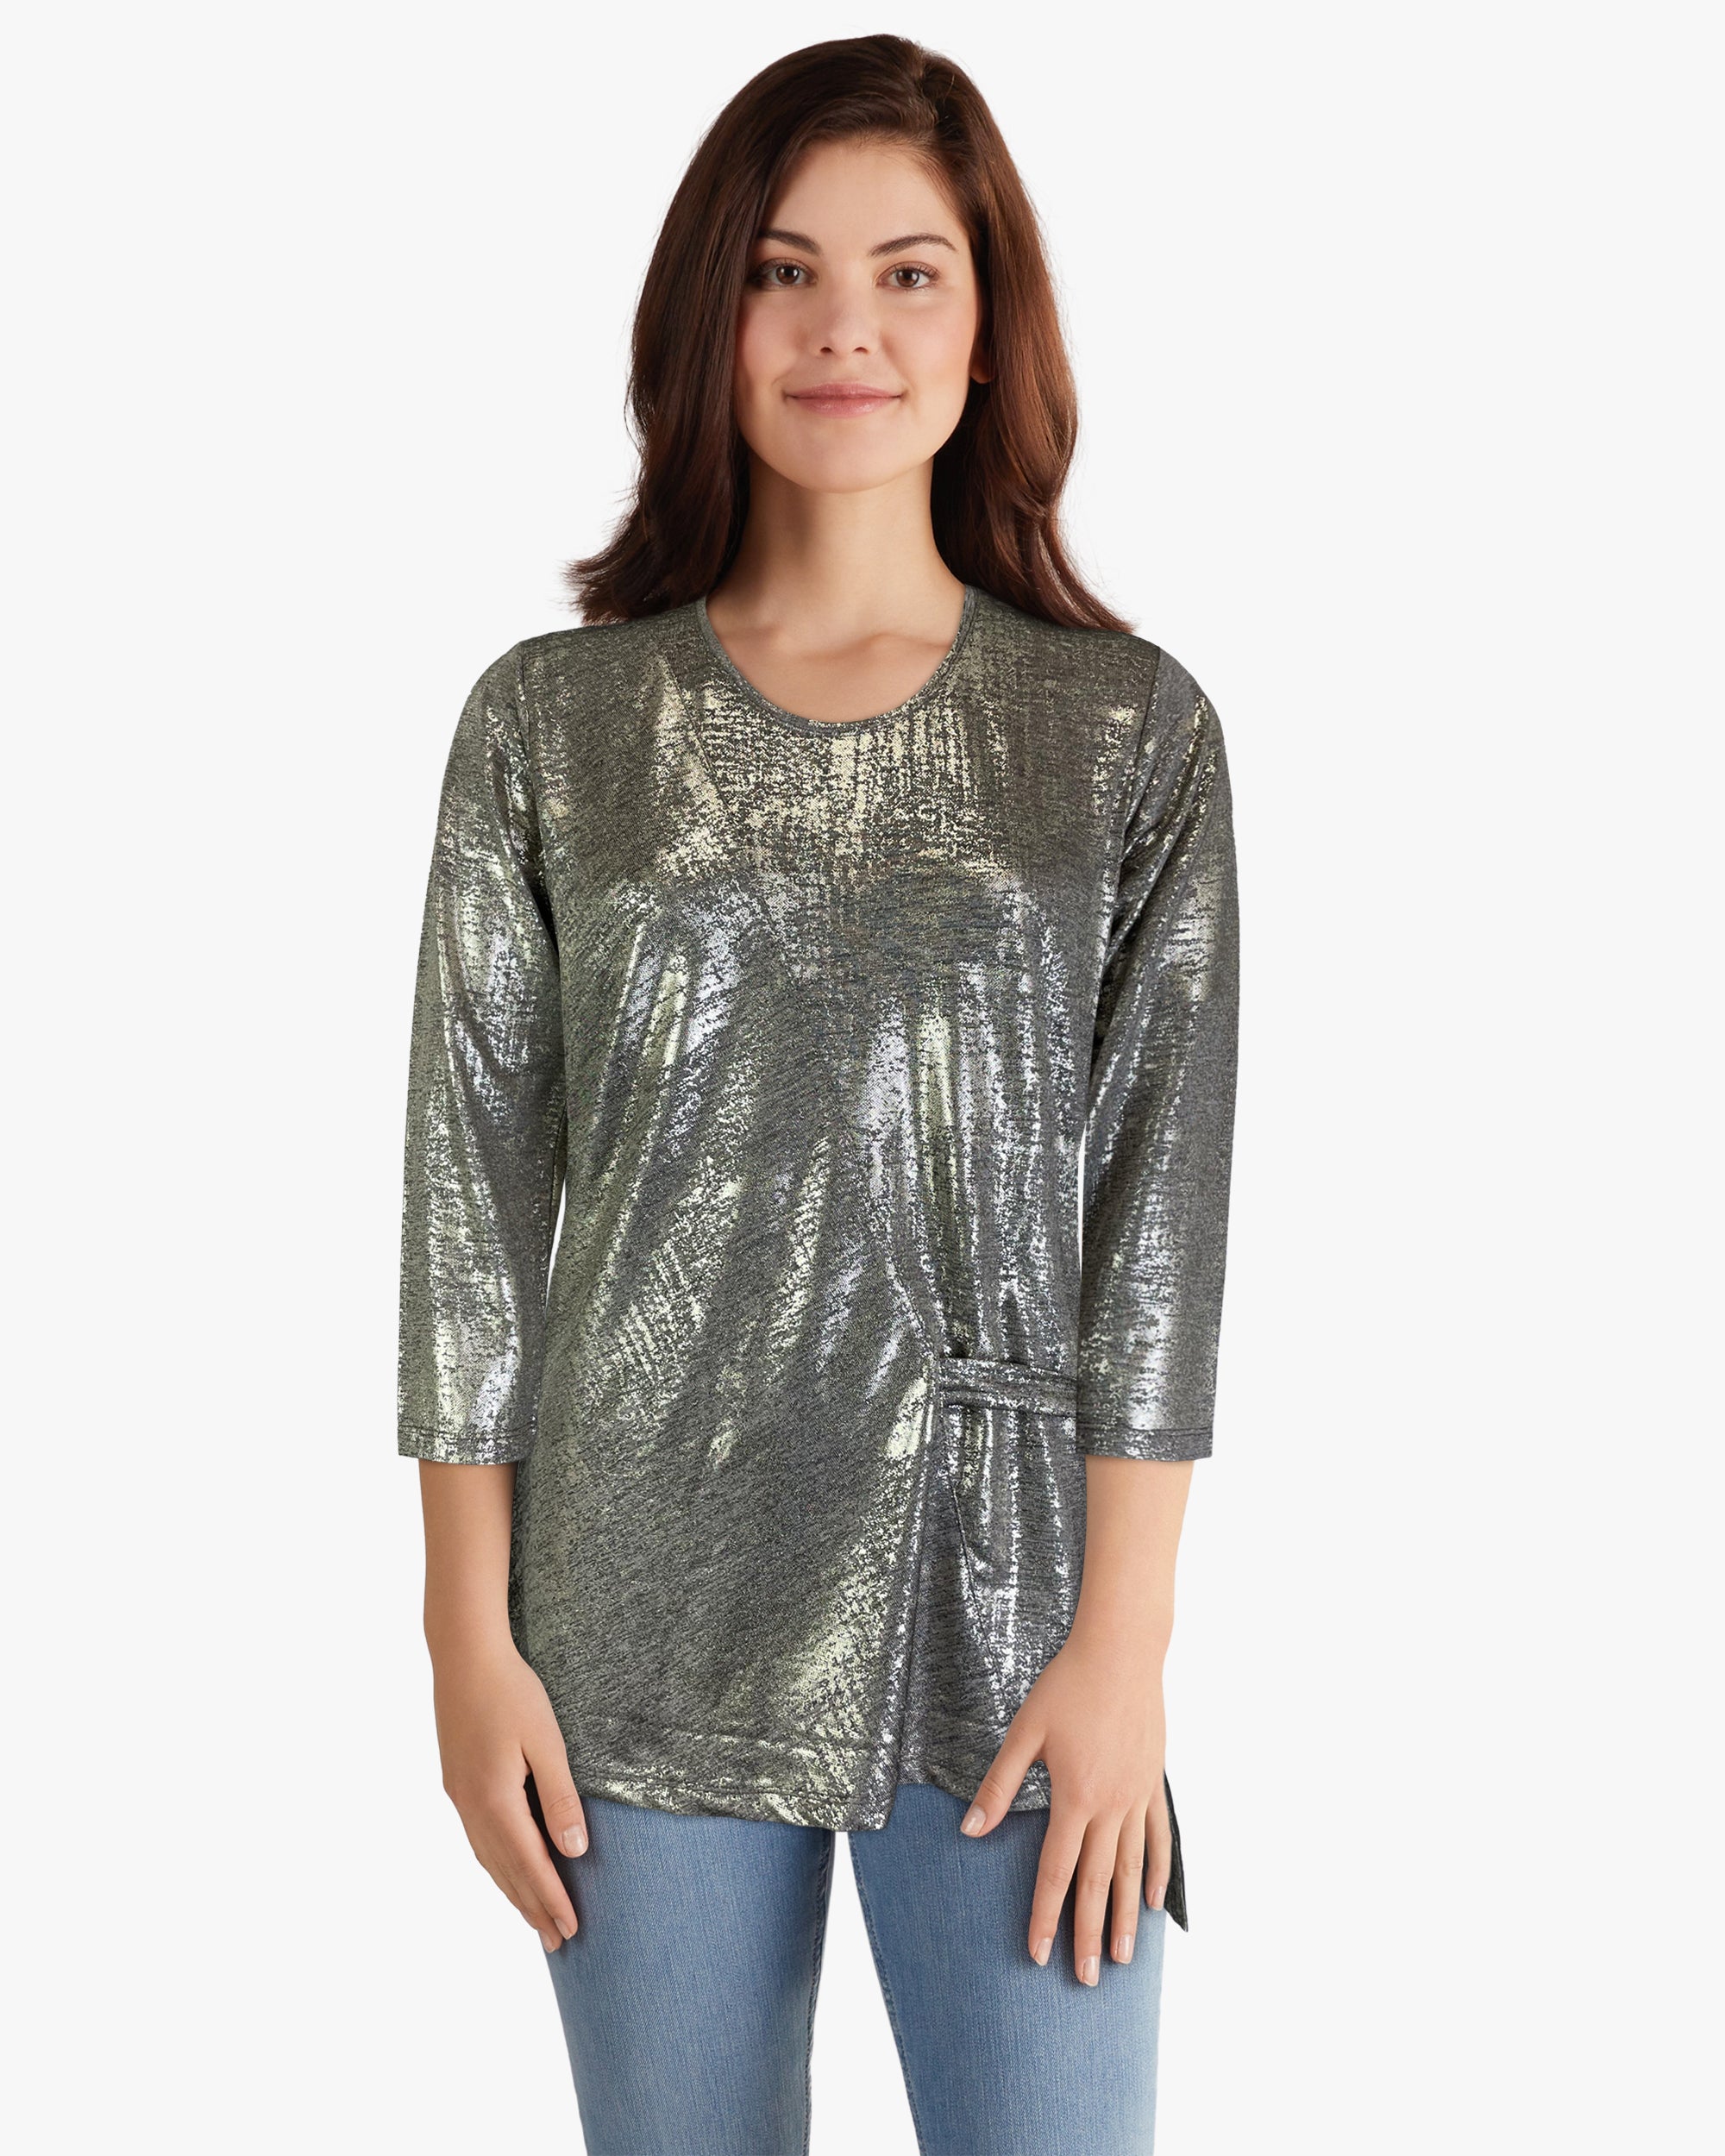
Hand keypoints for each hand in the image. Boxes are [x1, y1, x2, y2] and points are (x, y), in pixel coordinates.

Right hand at [431, 1630, 587, 1952]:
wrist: (463, 1656)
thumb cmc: (511, 1691)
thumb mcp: (546, 1742)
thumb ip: (560, 1798)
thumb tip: (575, 1851)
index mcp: (494, 1800)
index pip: (530, 1864)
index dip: (552, 1899)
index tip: (572, 1929)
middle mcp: (471, 1807)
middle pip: (506, 1871)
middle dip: (534, 1908)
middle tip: (559, 1942)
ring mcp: (459, 1797)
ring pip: (489, 1859)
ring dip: (513, 1891)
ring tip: (535, 1919)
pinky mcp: (457, 1783)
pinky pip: (479, 1840)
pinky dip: (497, 1865)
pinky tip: (506, 1869)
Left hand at [959, 1618, 1171, 1982]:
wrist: (1122, 1651)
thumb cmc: (1067, 1686)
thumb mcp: (1025, 1732)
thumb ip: (999, 1786)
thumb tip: (970, 1830)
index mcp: (1074, 1796)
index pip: (1056, 1872)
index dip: (1046, 1916)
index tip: (1039, 1955)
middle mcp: (1110, 1805)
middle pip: (1097, 1883)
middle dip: (1087, 1934)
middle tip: (1085, 1979)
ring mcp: (1137, 1796)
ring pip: (1132, 1869)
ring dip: (1125, 1917)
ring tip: (1121, 1959)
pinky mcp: (1153, 1783)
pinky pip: (1158, 1838)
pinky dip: (1157, 1872)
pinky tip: (1152, 1902)